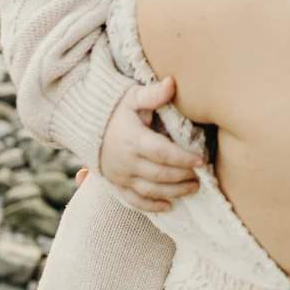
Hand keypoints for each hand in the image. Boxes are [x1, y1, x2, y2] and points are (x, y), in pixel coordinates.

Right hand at [97, 77, 203, 213]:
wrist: (87, 125)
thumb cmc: (116, 110)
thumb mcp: (133, 98)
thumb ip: (153, 94)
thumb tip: (172, 83)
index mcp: (132, 139)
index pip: (162, 153)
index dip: (183, 159)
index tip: (201, 161)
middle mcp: (126, 161)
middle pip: (159, 175)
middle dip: (183, 177)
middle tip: (201, 176)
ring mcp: (120, 175)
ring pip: (150, 190)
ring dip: (174, 192)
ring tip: (193, 187)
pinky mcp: (116, 184)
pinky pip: (134, 201)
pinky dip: (152, 206)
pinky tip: (169, 206)